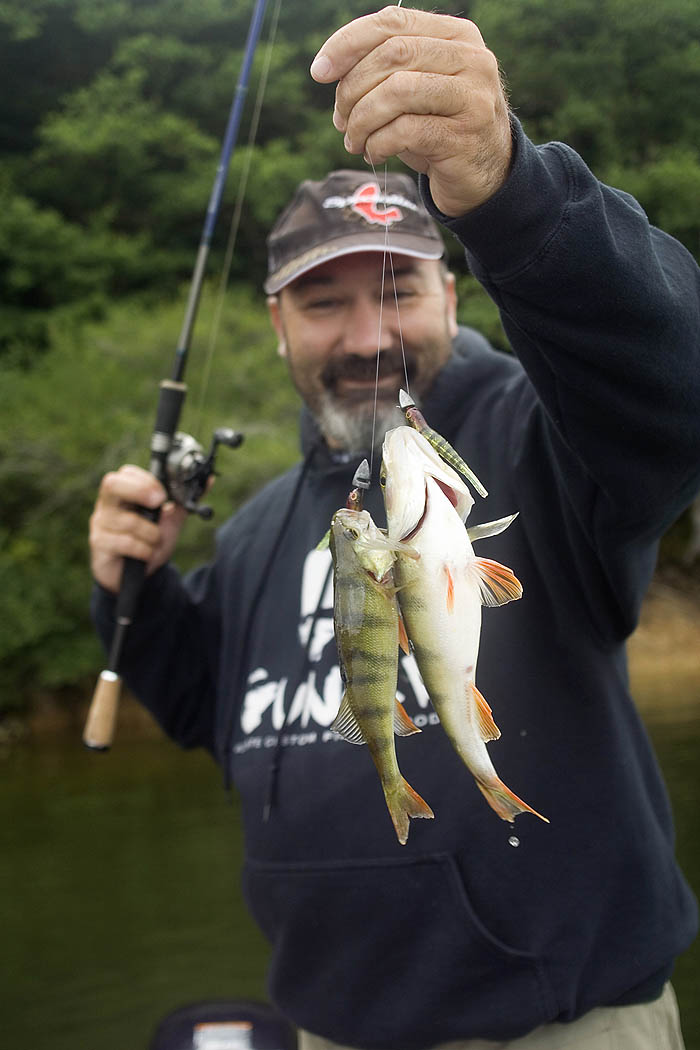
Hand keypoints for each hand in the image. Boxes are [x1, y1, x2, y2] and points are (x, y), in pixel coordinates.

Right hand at [89, 464, 186, 593]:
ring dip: (151, 534)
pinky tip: (146, 554)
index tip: (164, 495)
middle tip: (160, 503)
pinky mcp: (99, 544)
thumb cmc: (150, 540)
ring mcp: (100, 524)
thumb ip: (186, 500)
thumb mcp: (170, 519)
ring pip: (128, 521)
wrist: (139, 574)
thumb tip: (209, 479)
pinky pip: (125, 543)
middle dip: (140, 491)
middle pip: (112, 484)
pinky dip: (144, 550)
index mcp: (123, 492)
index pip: (126, 473)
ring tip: (155, 541)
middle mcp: (107, 504)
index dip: (146, 480)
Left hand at [310, 6, 511, 216]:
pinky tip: (374, 154)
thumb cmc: (441, 128)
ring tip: (354, 141)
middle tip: (340, 120)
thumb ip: (385, 68)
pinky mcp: (463, 136)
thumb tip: (327, 68)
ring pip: (396, 91)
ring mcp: (471, 97)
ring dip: (361, 121)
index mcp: (456, 35)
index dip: (348, 42)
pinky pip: (403, 131)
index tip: (319, 71)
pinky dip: (377, 144)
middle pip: (391, 55)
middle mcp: (470, 59)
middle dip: (352, 89)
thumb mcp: (416, 90)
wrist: (486, 176)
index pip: (394, 21)